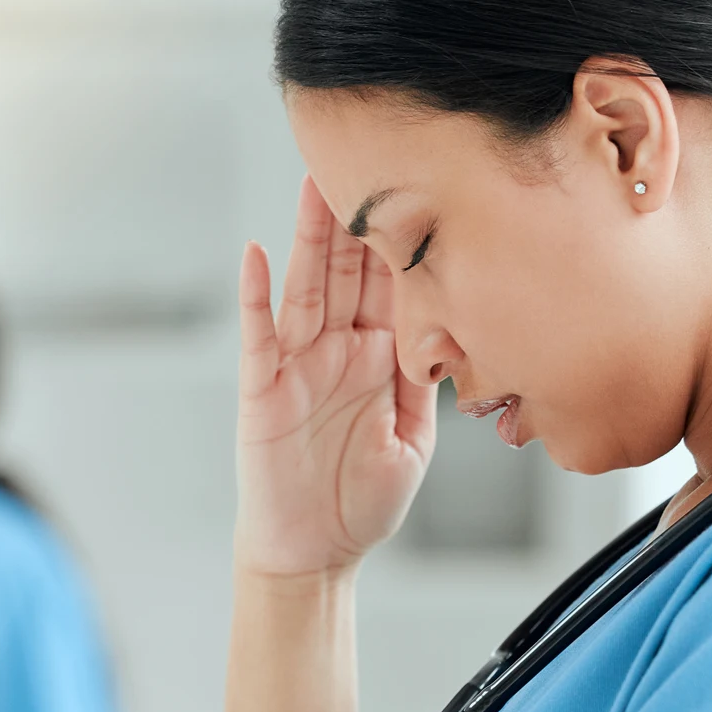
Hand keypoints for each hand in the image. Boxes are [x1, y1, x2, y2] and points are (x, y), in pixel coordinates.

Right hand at [233, 177, 438, 577]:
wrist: (315, 555)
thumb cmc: (361, 502)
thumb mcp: (414, 439)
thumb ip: (427, 383)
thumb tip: (455, 328)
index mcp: (380, 357)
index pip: (393, 284)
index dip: (404, 237)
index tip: (423, 183)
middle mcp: (337, 350)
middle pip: (347, 269)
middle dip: (355, 216)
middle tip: (366, 156)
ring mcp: (297, 365)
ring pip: (306, 287)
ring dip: (308, 236)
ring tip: (314, 184)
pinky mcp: (261, 390)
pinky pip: (258, 334)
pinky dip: (256, 295)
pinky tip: (258, 256)